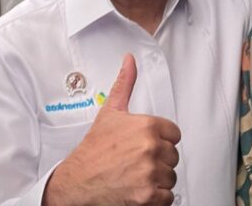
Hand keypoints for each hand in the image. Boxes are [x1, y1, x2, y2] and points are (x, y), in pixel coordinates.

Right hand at [43, 54, 180, 205]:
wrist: (77, 182)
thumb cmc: (93, 150)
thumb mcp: (110, 112)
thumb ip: (125, 83)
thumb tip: (130, 60)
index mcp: (147, 126)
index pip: (174, 135)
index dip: (161, 141)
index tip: (145, 146)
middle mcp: (150, 148)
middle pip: (173, 157)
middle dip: (158, 161)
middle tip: (137, 163)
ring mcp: (149, 172)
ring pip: (171, 177)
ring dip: (157, 180)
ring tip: (136, 176)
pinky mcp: (147, 196)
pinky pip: (167, 198)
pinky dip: (156, 199)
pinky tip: (139, 191)